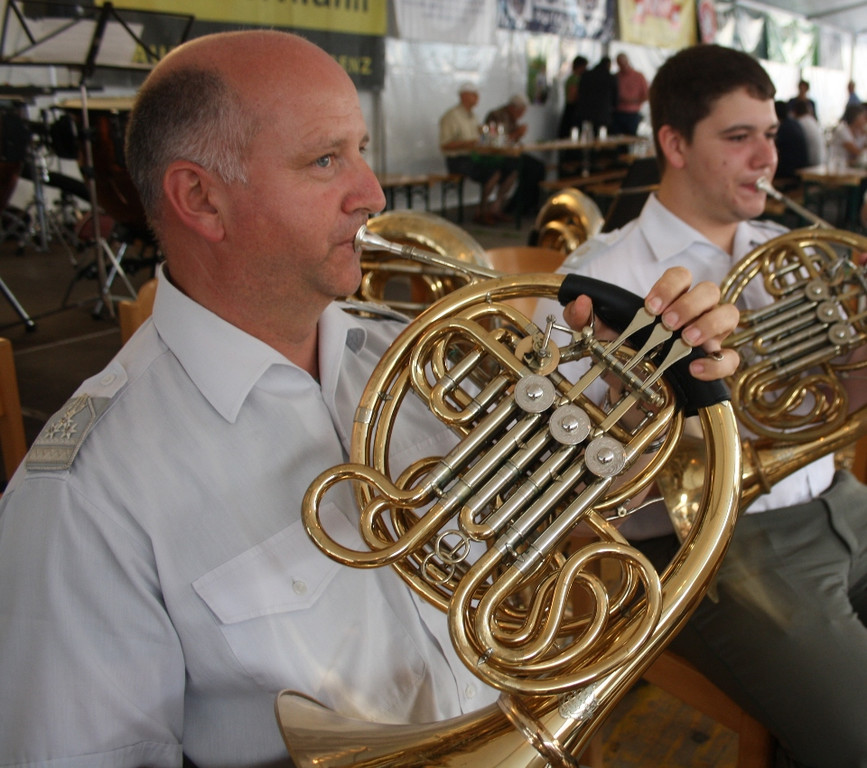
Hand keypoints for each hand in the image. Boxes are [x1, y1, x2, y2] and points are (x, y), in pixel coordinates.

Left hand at [561, 266, 739, 381]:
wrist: (627, 388)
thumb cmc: (620, 352)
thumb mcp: (597, 335)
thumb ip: (582, 317)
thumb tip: (580, 302)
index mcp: (670, 299)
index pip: (681, 276)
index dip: (670, 286)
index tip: (651, 305)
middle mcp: (694, 313)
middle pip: (709, 290)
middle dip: (690, 304)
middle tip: (668, 323)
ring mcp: (709, 336)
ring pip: (728, 315)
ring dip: (709, 325)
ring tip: (686, 339)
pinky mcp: (715, 364)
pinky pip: (730, 359)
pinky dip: (716, 363)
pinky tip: (695, 368)